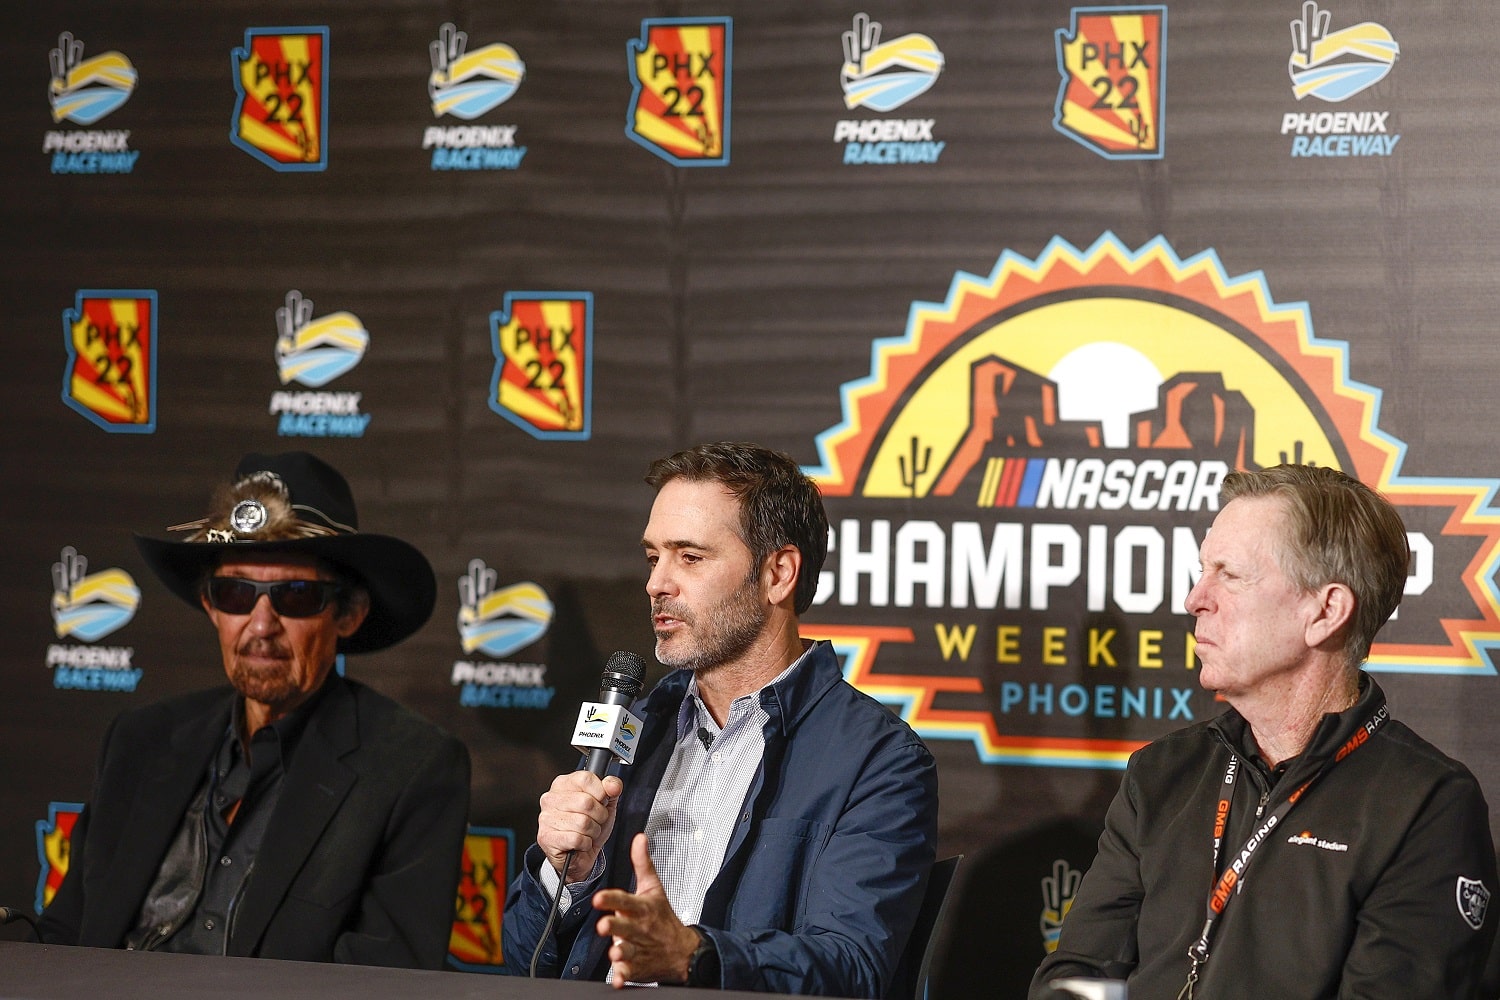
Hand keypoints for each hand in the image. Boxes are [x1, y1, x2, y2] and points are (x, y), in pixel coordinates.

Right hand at [536, 771, 621, 882]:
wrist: (580, 855)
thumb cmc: (590, 825)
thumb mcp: (605, 803)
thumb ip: (612, 788)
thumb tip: (612, 785)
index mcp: (563, 784)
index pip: (586, 779)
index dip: (601, 793)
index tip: (602, 801)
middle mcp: (550, 798)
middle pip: (586, 802)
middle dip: (599, 816)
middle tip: (595, 821)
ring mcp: (546, 818)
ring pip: (583, 822)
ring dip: (592, 831)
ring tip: (587, 833)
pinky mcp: (546, 837)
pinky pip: (576, 839)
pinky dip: (585, 843)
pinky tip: (580, 843)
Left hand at [593, 834, 699, 986]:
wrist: (683, 951)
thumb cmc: (664, 918)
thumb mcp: (654, 889)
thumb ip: (643, 864)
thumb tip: (639, 838)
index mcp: (643, 909)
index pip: (626, 901)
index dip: (612, 899)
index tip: (599, 898)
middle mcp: (640, 929)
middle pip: (626, 927)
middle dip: (616, 927)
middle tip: (604, 925)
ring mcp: (639, 949)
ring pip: (628, 951)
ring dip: (621, 952)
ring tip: (615, 952)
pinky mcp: (637, 967)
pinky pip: (630, 973)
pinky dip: (624, 977)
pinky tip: (619, 979)